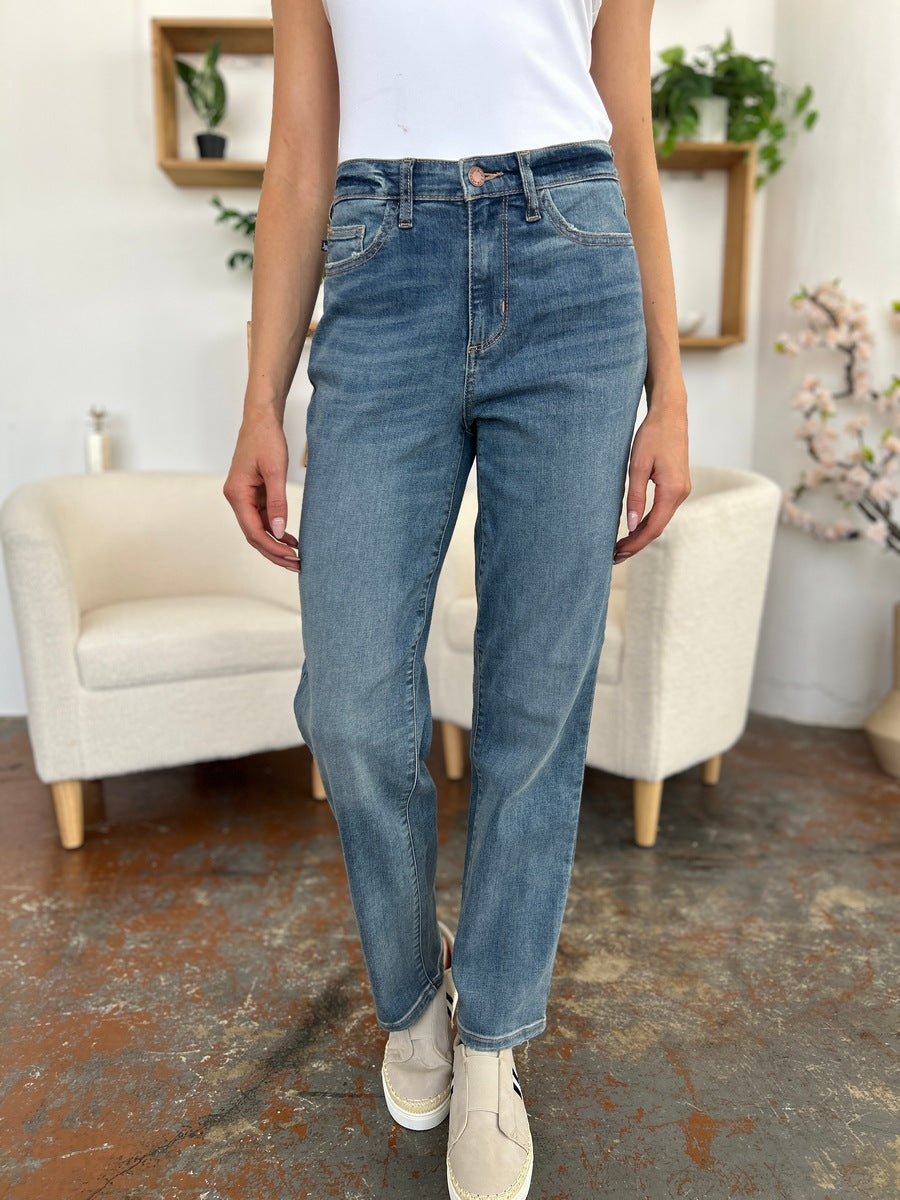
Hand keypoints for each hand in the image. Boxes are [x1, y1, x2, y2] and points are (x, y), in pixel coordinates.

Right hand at [223, 411, 299, 570]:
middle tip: (296, 565)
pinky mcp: (252, 493)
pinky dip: (275, 529)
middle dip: (274, 552)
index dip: (271, 547)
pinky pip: (262, 518)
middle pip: (253, 534)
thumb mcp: (275, 470)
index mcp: (236, 493)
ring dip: (276, 543)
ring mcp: (243, 496)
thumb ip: (277, 502)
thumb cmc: (267, 439)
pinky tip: (290, 539)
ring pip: (258, 528)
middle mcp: (236, 497)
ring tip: (296, 557)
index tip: (291, 558)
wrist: (261, 419)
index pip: (252, 530)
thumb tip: (277, 531)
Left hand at [613, 400, 689, 563]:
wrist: (671, 415)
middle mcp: (681, 493)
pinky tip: (633, 528)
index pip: (652, 528)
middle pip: (657, 528)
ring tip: (620, 546)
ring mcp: (681, 490)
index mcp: (672, 491)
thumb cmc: (652, 436)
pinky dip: (647, 522)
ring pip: (660, 521)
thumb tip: (630, 525)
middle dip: (636, 544)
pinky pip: (662, 511)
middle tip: (613, 556)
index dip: (635, 544)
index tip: (616, 554)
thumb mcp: (637, 466)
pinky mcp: (677, 485)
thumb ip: (635, 497)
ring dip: (641, 535)